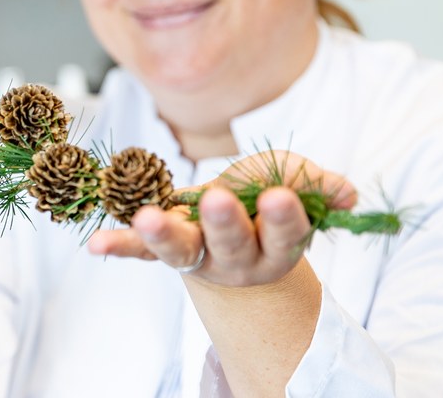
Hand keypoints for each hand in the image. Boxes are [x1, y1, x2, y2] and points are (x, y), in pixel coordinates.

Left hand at [86, 151, 356, 286]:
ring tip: (146, 219)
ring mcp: (197, 256)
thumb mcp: (294, 183)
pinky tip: (95, 244)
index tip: (282, 195)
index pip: (284, 234)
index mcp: (275, 245)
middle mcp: (236, 259)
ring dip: (164, 234)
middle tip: (219, 199)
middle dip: (227, 222)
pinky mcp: (162, 248)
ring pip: (182, 251)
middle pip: (233, 245)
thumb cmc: (264, 200)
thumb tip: (346, 193)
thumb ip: (316, 184)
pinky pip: (139, 252)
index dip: (284, 217)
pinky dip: (119, 247)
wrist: (231, 230)